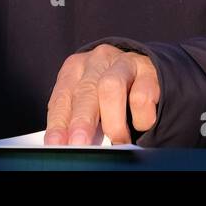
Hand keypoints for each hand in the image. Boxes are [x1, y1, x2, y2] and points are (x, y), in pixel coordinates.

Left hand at [44, 44, 159, 144]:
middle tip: (79, 143)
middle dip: (81, 120)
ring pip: (111, 87)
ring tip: (117, 142)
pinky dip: (141, 118)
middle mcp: (97, 60)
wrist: (148, 72)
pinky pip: (142, 96)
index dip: (58, 122)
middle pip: (86, 91)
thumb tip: (71, 144)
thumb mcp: (90, 103)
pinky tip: (140, 125)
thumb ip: (79, 118)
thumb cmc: (110, 95)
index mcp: (75, 68)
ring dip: (113, 121)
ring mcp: (124, 62)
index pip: (62, 97)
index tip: (55, 143)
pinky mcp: (149, 69)